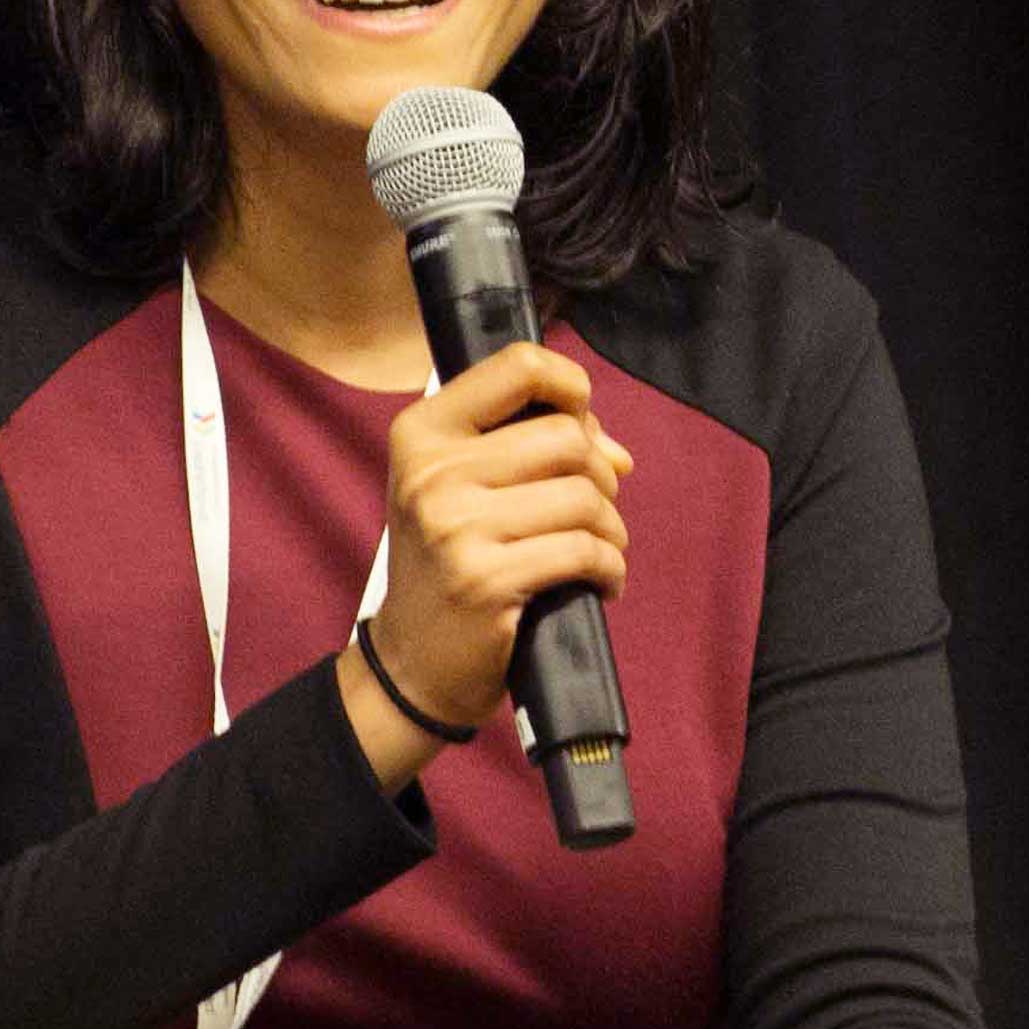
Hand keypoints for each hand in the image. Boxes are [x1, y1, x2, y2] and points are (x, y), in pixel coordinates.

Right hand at [336, 342, 630, 783]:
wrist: (412, 662)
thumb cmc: (447, 564)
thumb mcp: (460, 489)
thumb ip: (530, 449)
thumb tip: (617, 452)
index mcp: (421, 433)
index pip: (517, 367)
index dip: (570, 387)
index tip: (581, 421)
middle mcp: (431, 472)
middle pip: (566, 437)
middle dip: (600, 475)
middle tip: (590, 511)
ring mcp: (455, 527)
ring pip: (584, 496)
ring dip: (610, 529)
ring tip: (595, 551)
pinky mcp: (486, 580)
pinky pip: (584, 551)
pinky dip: (609, 568)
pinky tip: (599, 582)